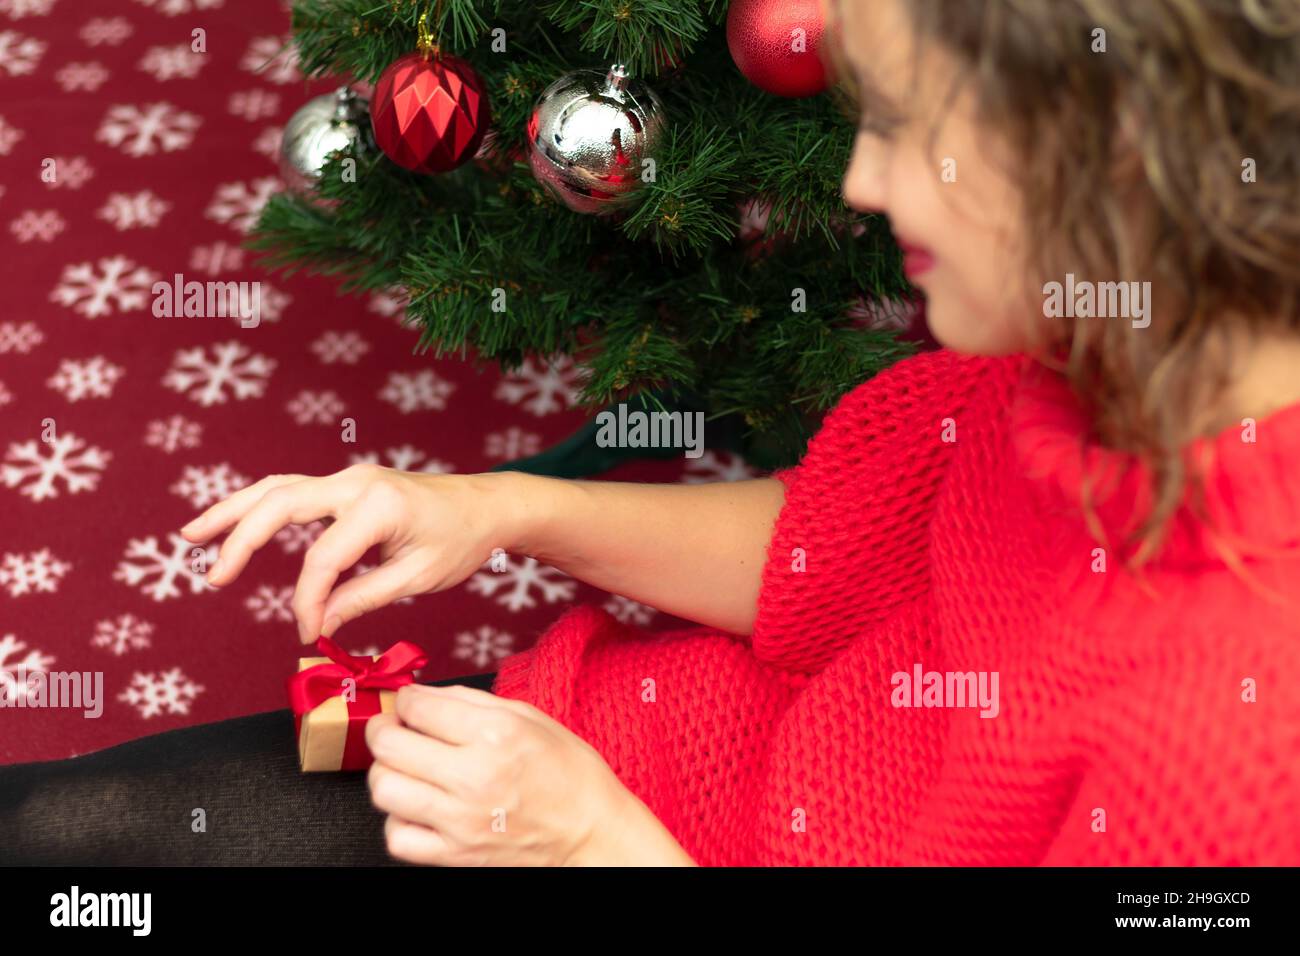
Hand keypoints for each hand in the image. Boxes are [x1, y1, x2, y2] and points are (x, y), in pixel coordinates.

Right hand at [179, 464, 525, 642]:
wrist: (487, 505)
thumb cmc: (460, 542)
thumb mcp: (419, 577)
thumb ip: (364, 598)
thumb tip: (317, 625)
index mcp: (378, 506)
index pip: (323, 559)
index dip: (308, 601)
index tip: (309, 634)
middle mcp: (356, 483)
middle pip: (281, 504)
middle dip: (242, 539)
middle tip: (214, 577)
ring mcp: (349, 479)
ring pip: (278, 488)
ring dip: (234, 510)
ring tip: (192, 535)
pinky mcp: (346, 485)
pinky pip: (293, 491)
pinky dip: (259, 506)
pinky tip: (234, 523)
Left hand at [366, 683, 695, 865]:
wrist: (591, 834)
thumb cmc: (568, 774)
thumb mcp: (530, 717)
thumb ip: (471, 702)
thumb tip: (424, 695)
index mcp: (495, 734)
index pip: (417, 707)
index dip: (406, 699)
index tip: (411, 703)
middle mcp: (474, 776)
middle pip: (388, 745)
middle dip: (383, 729)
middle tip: (394, 727)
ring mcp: (460, 820)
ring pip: (384, 789)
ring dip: (387, 772)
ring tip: (405, 767)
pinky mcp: (455, 855)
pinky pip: (397, 837)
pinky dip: (398, 819)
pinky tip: (417, 807)